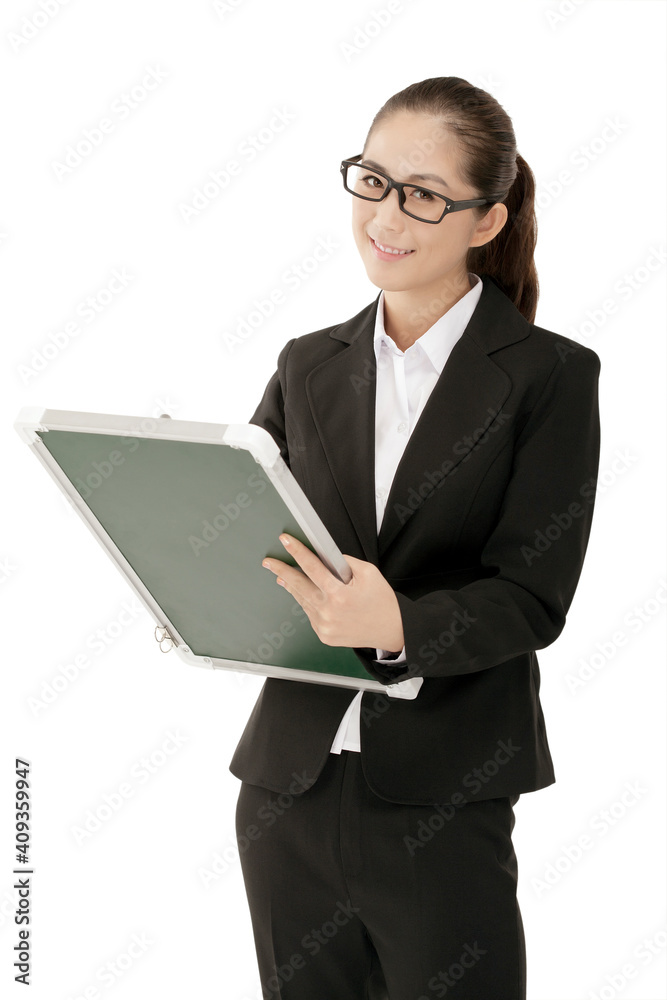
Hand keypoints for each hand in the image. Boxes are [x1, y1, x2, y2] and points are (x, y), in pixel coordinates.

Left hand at [262, 533, 404, 651]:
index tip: (286, 541)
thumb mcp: (369, 573)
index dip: (297, 552)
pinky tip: (305, 593)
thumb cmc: (382, 601)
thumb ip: (345, 562)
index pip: (312, 567)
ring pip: (302, 600)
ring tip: (282, 575)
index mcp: (339, 594)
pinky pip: (310, 613)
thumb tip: (325, 556)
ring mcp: (324, 626)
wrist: (391, 630)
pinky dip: (307, 601)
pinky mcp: (324, 635)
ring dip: (292, 586)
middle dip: (281, 570)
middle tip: (269, 562)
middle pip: (298, 585)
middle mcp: (328, 611)